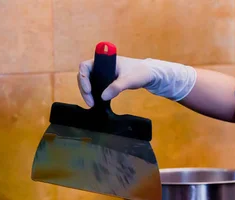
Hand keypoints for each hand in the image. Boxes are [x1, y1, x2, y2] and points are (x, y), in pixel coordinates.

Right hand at [77, 56, 196, 106]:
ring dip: (88, 93)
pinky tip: (96, 102)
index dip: (83, 78)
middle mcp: (102, 66)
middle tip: (90, 102)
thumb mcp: (129, 80)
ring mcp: (104, 73)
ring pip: (89, 82)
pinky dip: (94, 94)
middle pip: (85, 76)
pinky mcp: (108, 81)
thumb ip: (117, 87)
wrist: (151, 75)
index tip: (88, 90)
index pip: (85, 66)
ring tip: (92, 104)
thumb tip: (103, 97)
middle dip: (85, 89)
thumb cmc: (141, 72)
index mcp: (105, 60)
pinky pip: (96, 86)